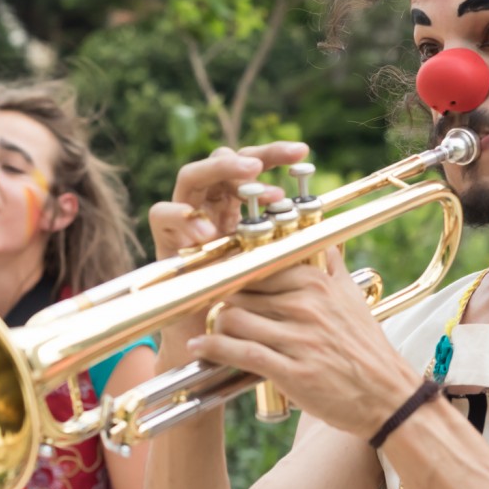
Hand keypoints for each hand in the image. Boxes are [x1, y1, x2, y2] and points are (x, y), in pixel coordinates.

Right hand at [149, 141, 308, 365]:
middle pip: (222, 160)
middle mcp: (211, 206)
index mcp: (238, 204)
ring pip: (192, 177)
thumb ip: (291, 242)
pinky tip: (205, 232)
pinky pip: (161, 215)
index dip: (276, 154)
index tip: (302, 153)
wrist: (213, 334)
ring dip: (215, 174)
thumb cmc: (248, 299)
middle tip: (262, 166)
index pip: (255, 165)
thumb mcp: (274, 264)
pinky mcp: (164, 241)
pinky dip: (181, 218)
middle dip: (245, 158)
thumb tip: (327, 220)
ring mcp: (185, 219)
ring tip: (242, 183)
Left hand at [186, 247, 419, 438]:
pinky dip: (214, 348)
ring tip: (208, 328)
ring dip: (216, 324)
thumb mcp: (353, 298)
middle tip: (205, 304)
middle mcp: (306, 305)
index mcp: (316, 283)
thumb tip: (322, 241)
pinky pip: (241, 352)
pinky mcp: (291, 370)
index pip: (258, 267)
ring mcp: (298, 338)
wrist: (388, 396)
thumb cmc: (367, 349)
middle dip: (221, 299)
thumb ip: (332, 266)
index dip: (234, 273)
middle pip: (241, 291)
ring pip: (235, 319)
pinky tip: (200, 347)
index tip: (219, 278)